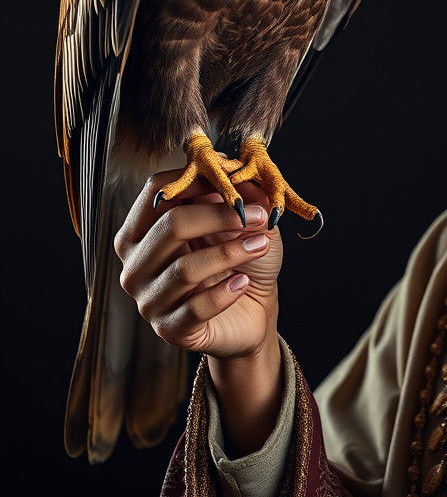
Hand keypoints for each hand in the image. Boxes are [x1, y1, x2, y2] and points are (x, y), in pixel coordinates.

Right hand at [115, 169, 281, 360]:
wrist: (254, 309)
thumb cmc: (241, 259)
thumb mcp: (245, 219)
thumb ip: (240, 192)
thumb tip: (235, 167)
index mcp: (142, 229)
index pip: (156, 191)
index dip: (196, 179)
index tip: (234, 180)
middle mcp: (135, 264)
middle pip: (171, 225)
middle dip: (220, 215)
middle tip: (259, 215)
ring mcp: (148, 300)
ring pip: (186, 269)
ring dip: (231, 252)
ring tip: (261, 245)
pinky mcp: (170, 330)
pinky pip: (195, 308)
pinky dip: (225, 292)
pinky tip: (243, 282)